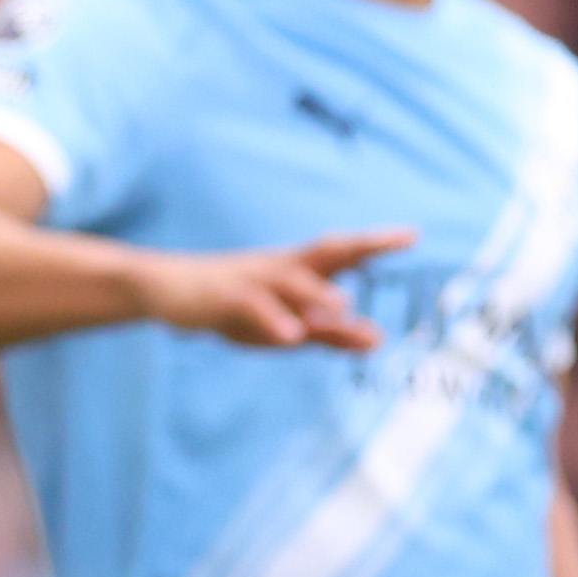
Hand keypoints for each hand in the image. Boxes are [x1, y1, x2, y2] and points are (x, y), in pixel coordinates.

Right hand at [133, 228, 415, 349]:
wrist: (164, 289)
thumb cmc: (235, 307)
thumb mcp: (286, 325)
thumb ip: (331, 335)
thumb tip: (379, 341)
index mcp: (300, 270)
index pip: (343, 252)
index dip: (377, 242)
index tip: (413, 234)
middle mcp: (281, 267)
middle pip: (325, 251)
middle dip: (359, 245)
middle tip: (393, 241)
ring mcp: (252, 279)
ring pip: (289, 280)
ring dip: (315, 293)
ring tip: (342, 308)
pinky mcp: (224, 297)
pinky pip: (251, 307)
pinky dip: (271, 319)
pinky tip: (289, 336)